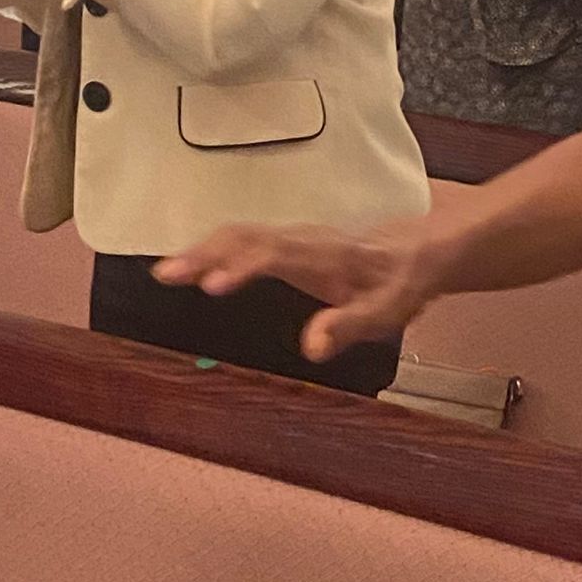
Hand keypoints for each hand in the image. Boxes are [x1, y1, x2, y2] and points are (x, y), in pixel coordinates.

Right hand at [154, 221, 442, 359]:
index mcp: (323, 256)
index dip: (243, 267)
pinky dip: (212, 247)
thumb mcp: (385, 312)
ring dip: (202, 249)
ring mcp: (291, 237)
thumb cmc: (397, 285)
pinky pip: (243, 237)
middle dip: (205, 254)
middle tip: (165, 274)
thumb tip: (311, 347)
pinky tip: (190, 262)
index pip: (276, 255)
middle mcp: (302, 239)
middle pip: (246, 238)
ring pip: (240, 234)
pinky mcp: (285, 240)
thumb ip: (349, 326)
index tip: (211, 286)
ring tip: (164, 270)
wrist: (416, 250)